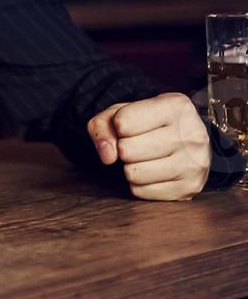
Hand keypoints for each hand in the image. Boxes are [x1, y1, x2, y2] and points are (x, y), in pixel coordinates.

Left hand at [87, 92, 211, 200]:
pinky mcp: (191, 187)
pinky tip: (152, 172)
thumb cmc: (150, 123)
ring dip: (130, 168)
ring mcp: (195, 163)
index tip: (131, 126)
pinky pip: (142, 191)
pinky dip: (139, 184)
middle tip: (137, 144)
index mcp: (177, 106)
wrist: (188, 140)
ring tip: (144, 158)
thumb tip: (107, 157)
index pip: (123, 122)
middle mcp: (192, 134)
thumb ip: (102, 126)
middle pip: (127, 150)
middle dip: (123, 148)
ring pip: (134, 173)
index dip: (118, 126)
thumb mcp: (123, 112)